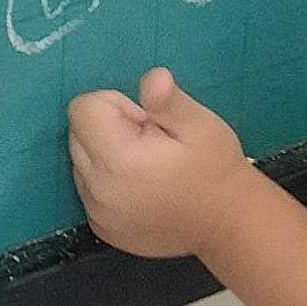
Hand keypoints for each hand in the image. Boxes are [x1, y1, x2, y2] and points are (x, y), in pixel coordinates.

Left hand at [66, 66, 252, 258]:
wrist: (229, 224)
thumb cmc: (215, 169)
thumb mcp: (200, 125)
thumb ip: (168, 101)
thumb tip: (153, 78)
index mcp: (116, 159)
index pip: (83, 108)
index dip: (117, 106)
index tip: (148, 123)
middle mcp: (97, 189)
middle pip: (77, 134)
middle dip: (109, 129)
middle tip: (151, 144)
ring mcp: (97, 213)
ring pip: (80, 163)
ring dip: (105, 156)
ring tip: (147, 168)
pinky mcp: (101, 228)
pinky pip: (88, 190)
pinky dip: (107, 182)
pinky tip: (141, 189)